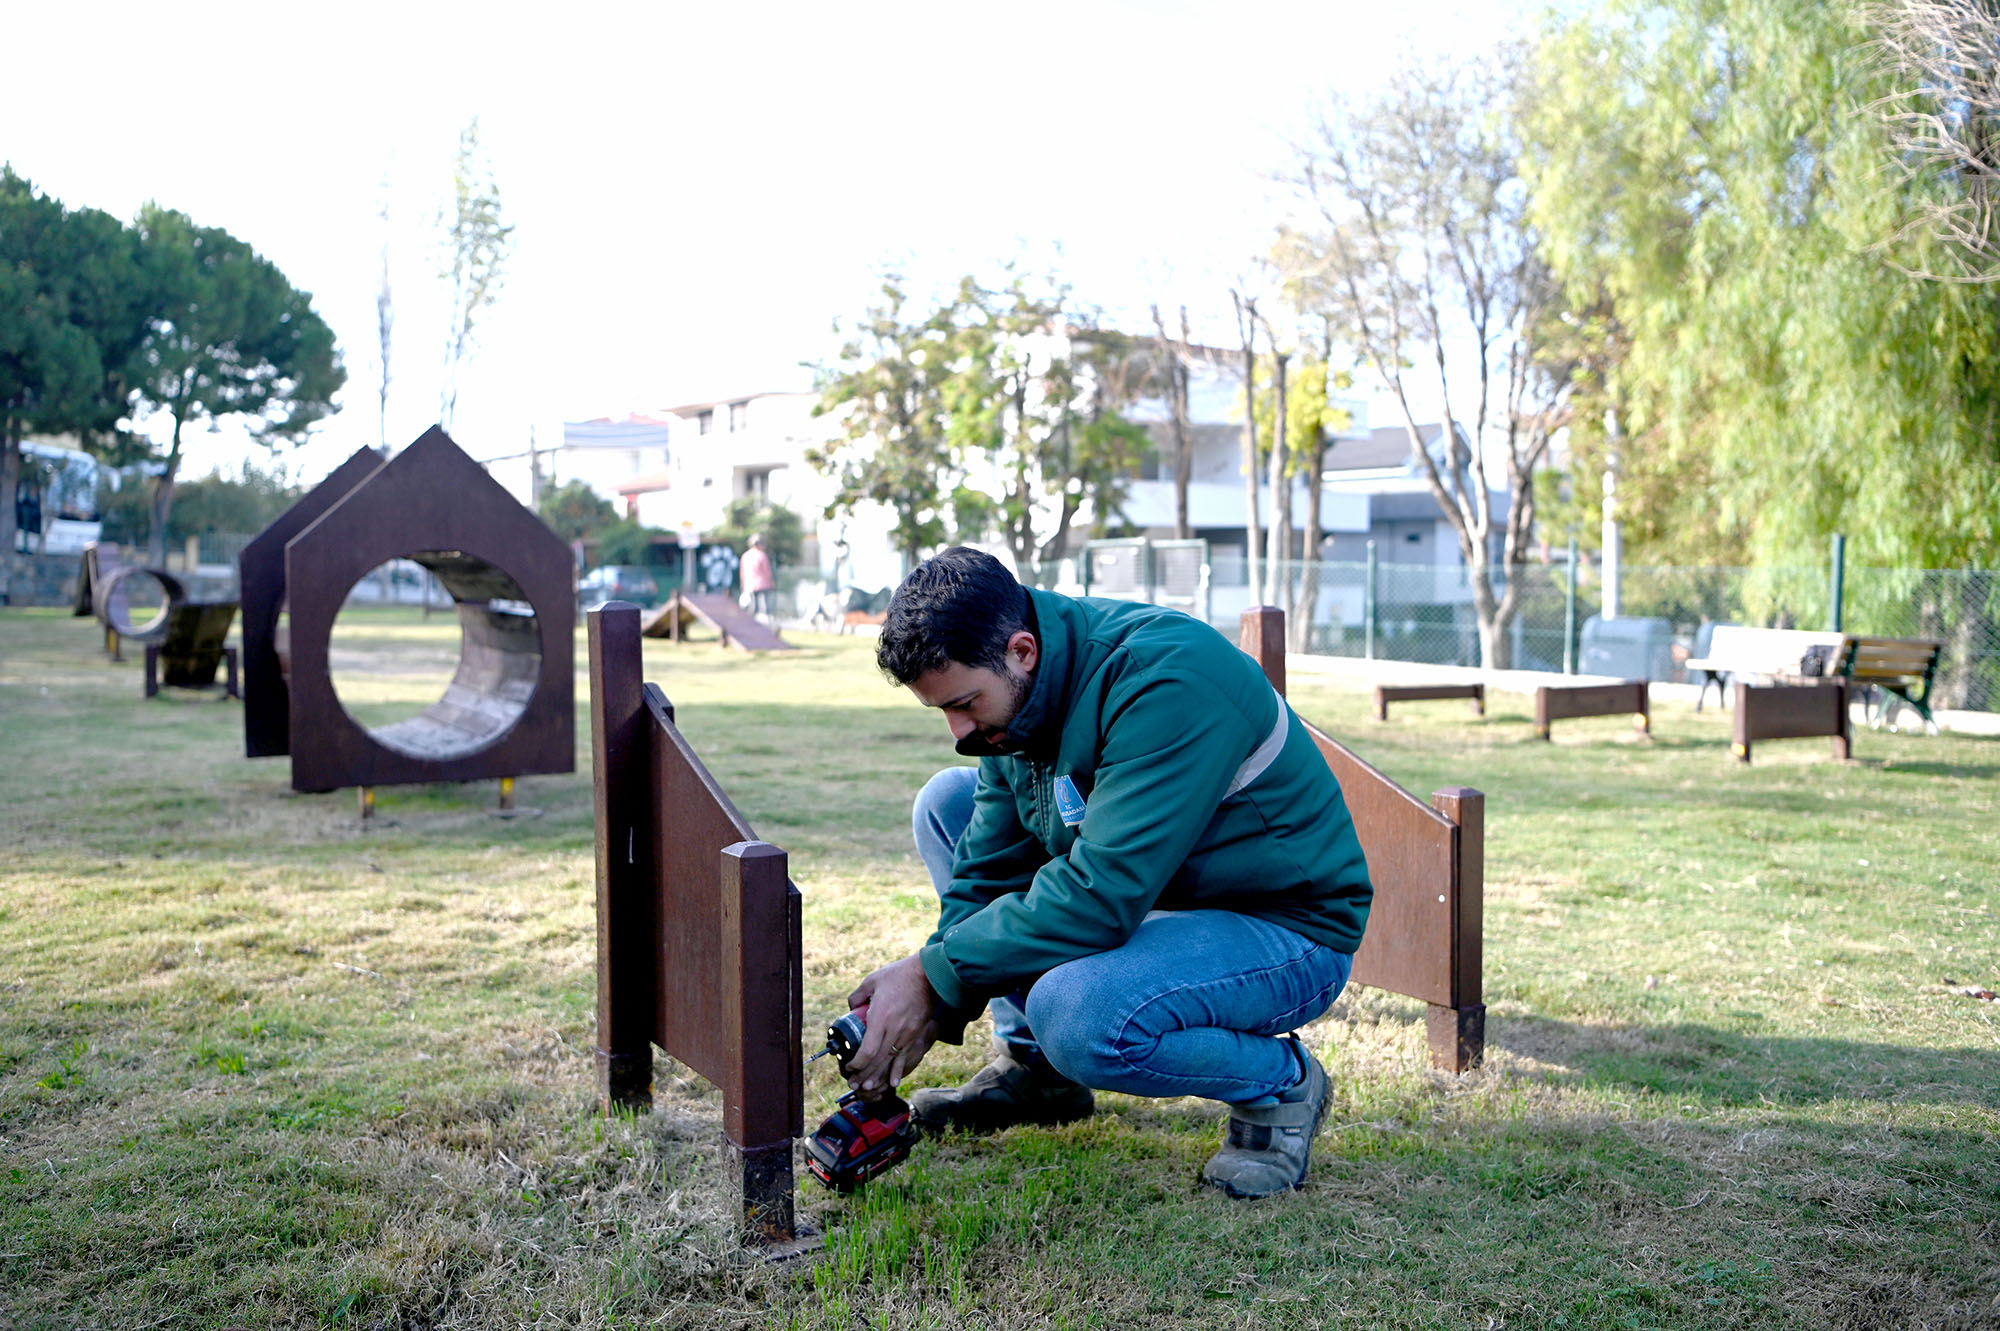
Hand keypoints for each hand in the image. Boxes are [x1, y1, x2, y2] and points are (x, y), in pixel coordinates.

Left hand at [844, 952, 938, 1098]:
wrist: (930, 975)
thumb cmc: (900, 975)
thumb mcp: (872, 981)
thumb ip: (858, 996)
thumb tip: (852, 1008)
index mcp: (881, 1017)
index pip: (868, 1051)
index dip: (857, 1063)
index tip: (849, 1066)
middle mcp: (894, 1030)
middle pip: (877, 1061)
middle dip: (863, 1075)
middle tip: (852, 1084)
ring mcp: (906, 1034)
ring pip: (890, 1061)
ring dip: (878, 1076)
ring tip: (867, 1088)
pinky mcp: (915, 1035)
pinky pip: (904, 1057)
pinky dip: (897, 1071)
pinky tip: (892, 1083)